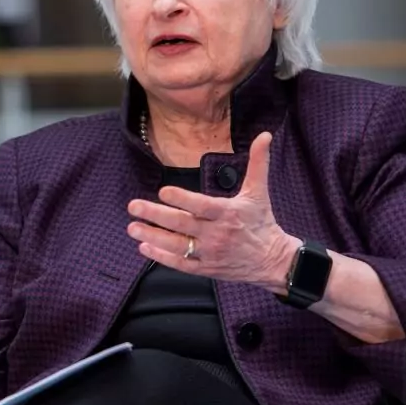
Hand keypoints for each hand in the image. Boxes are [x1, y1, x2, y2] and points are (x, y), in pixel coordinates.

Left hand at [127, 132, 298, 289]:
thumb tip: (264, 135)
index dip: (182, 199)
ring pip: (177, 246)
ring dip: (152, 236)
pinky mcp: (206, 269)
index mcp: (228, 213)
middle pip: (182, 225)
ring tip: (132, 227)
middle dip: (155, 215)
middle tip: (133, 206)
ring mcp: (210, 253)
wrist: (273, 260)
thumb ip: (258, 162)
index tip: (162, 191)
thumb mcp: (259, 191)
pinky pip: (181, 264)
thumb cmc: (262, 222)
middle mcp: (217, 234)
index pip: (201, 206)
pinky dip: (162, 257)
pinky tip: (144, 247)